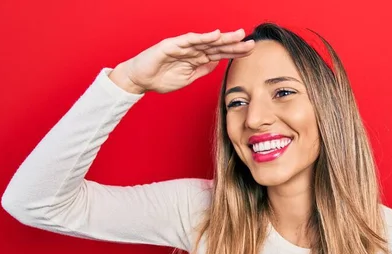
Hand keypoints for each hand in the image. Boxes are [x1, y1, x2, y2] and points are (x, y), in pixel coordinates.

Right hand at [110, 29, 254, 93]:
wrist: (140, 80)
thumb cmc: (160, 79)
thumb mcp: (188, 78)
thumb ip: (202, 69)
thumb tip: (217, 63)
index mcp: (196, 58)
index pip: (219, 54)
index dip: (234, 52)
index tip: (249, 51)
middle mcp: (192, 50)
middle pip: (217, 46)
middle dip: (234, 44)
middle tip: (251, 42)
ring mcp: (183, 46)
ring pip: (207, 41)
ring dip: (223, 38)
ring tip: (238, 35)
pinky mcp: (172, 45)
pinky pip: (190, 40)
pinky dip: (203, 37)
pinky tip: (216, 35)